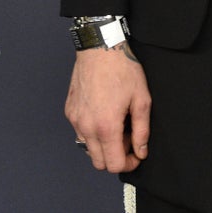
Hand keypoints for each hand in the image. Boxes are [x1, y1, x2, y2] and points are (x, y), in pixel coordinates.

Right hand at [65, 41, 150, 172]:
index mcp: (106, 126)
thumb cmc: (122, 69)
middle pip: (99, 162)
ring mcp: (75, 120)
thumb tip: (141, 151)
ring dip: (102, 145)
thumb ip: (142, 130)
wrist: (100, 47)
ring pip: (88, 148)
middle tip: (127, 136)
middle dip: (115, 156)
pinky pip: (80, 132)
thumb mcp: (141, 98)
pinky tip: (102, 113)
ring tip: (115, 123)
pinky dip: (91, 131)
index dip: (129, 164)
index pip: (113, 165)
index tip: (136, 154)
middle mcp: (86, 127)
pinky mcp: (69, 111)